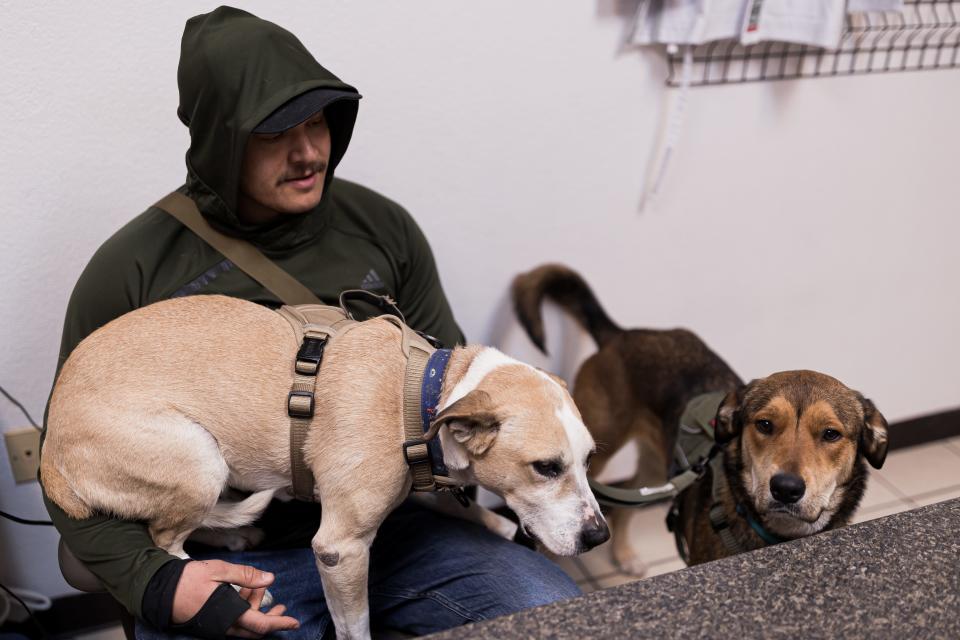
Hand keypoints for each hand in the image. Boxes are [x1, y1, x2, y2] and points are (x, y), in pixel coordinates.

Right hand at [172, 559, 298, 637]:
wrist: (159, 591)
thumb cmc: (188, 580)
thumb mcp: (219, 570)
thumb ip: (245, 575)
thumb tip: (270, 579)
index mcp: (228, 615)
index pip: (261, 625)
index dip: (279, 623)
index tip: (294, 623)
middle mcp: (224, 626)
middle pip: (255, 629)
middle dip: (271, 618)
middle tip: (282, 607)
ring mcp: (216, 628)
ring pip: (244, 626)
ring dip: (256, 610)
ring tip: (258, 589)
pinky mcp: (211, 625)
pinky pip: (233, 623)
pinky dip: (243, 610)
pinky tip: (243, 592)